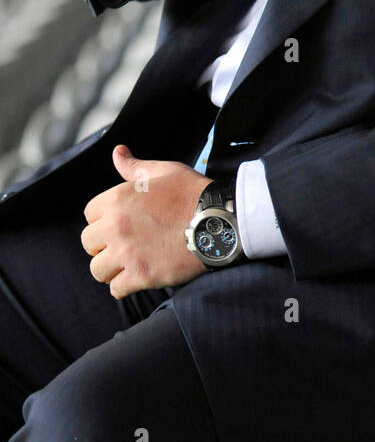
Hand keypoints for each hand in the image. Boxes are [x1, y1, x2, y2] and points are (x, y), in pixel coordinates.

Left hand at [81, 144, 215, 297]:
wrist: (219, 220)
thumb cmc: (192, 192)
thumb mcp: (164, 171)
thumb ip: (135, 166)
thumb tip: (117, 152)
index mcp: (117, 199)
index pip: (89, 214)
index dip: (104, 219)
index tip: (120, 223)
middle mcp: (116, 226)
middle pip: (88, 243)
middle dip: (103, 245)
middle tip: (124, 245)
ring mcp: (127, 253)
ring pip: (97, 270)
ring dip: (111, 268)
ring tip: (128, 264)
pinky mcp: (141, 275)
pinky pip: (116, 289)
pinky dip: (125, 286)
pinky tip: (138, 277)